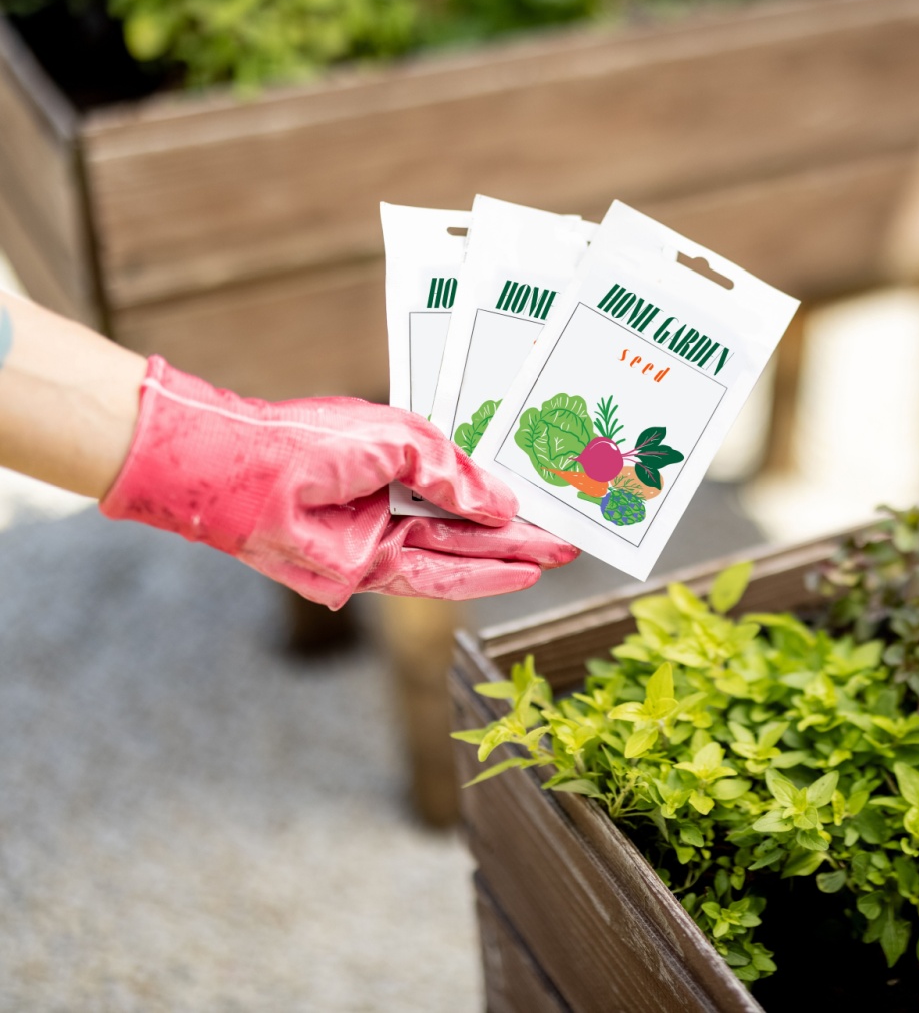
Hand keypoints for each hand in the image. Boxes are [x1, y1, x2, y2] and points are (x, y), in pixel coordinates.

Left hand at [101, 357, 576, 608]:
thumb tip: (501, 506)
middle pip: (469, 524)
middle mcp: (394, 502)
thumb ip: (455, 475)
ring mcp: (384, 538)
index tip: (550, 496)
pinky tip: (518, 575)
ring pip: (460, 553)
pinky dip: (478, 579)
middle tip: (570, 535)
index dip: (507, 492)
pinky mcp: (371, 572)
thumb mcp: (402, 439)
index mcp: (399, 462)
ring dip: (510, 557)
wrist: (248, 473)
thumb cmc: (314, 439)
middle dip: (520, 531)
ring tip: (558, 555)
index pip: (464, 482)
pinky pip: (435, 578)